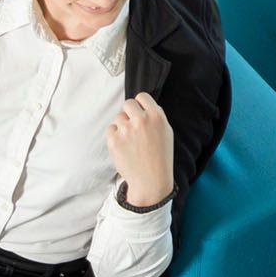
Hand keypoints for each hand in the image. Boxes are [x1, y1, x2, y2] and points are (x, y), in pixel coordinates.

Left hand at [105, 92, 173, 207]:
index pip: (142, 97)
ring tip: (131, 141)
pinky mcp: (114, 141)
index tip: (139, 112)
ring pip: (118, 118)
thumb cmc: (159, 157)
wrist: (150, 179)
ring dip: (122, 126)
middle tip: (133, 126)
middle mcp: (141, 120)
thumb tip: (141, 105)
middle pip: (127, 104)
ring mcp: (126, 130)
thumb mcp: (166, 132)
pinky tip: (124, 146)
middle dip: (129, 113)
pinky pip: (110, 129)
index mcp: (156, 116)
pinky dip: (114, 136)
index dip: (140, 104)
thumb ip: (154, 116)